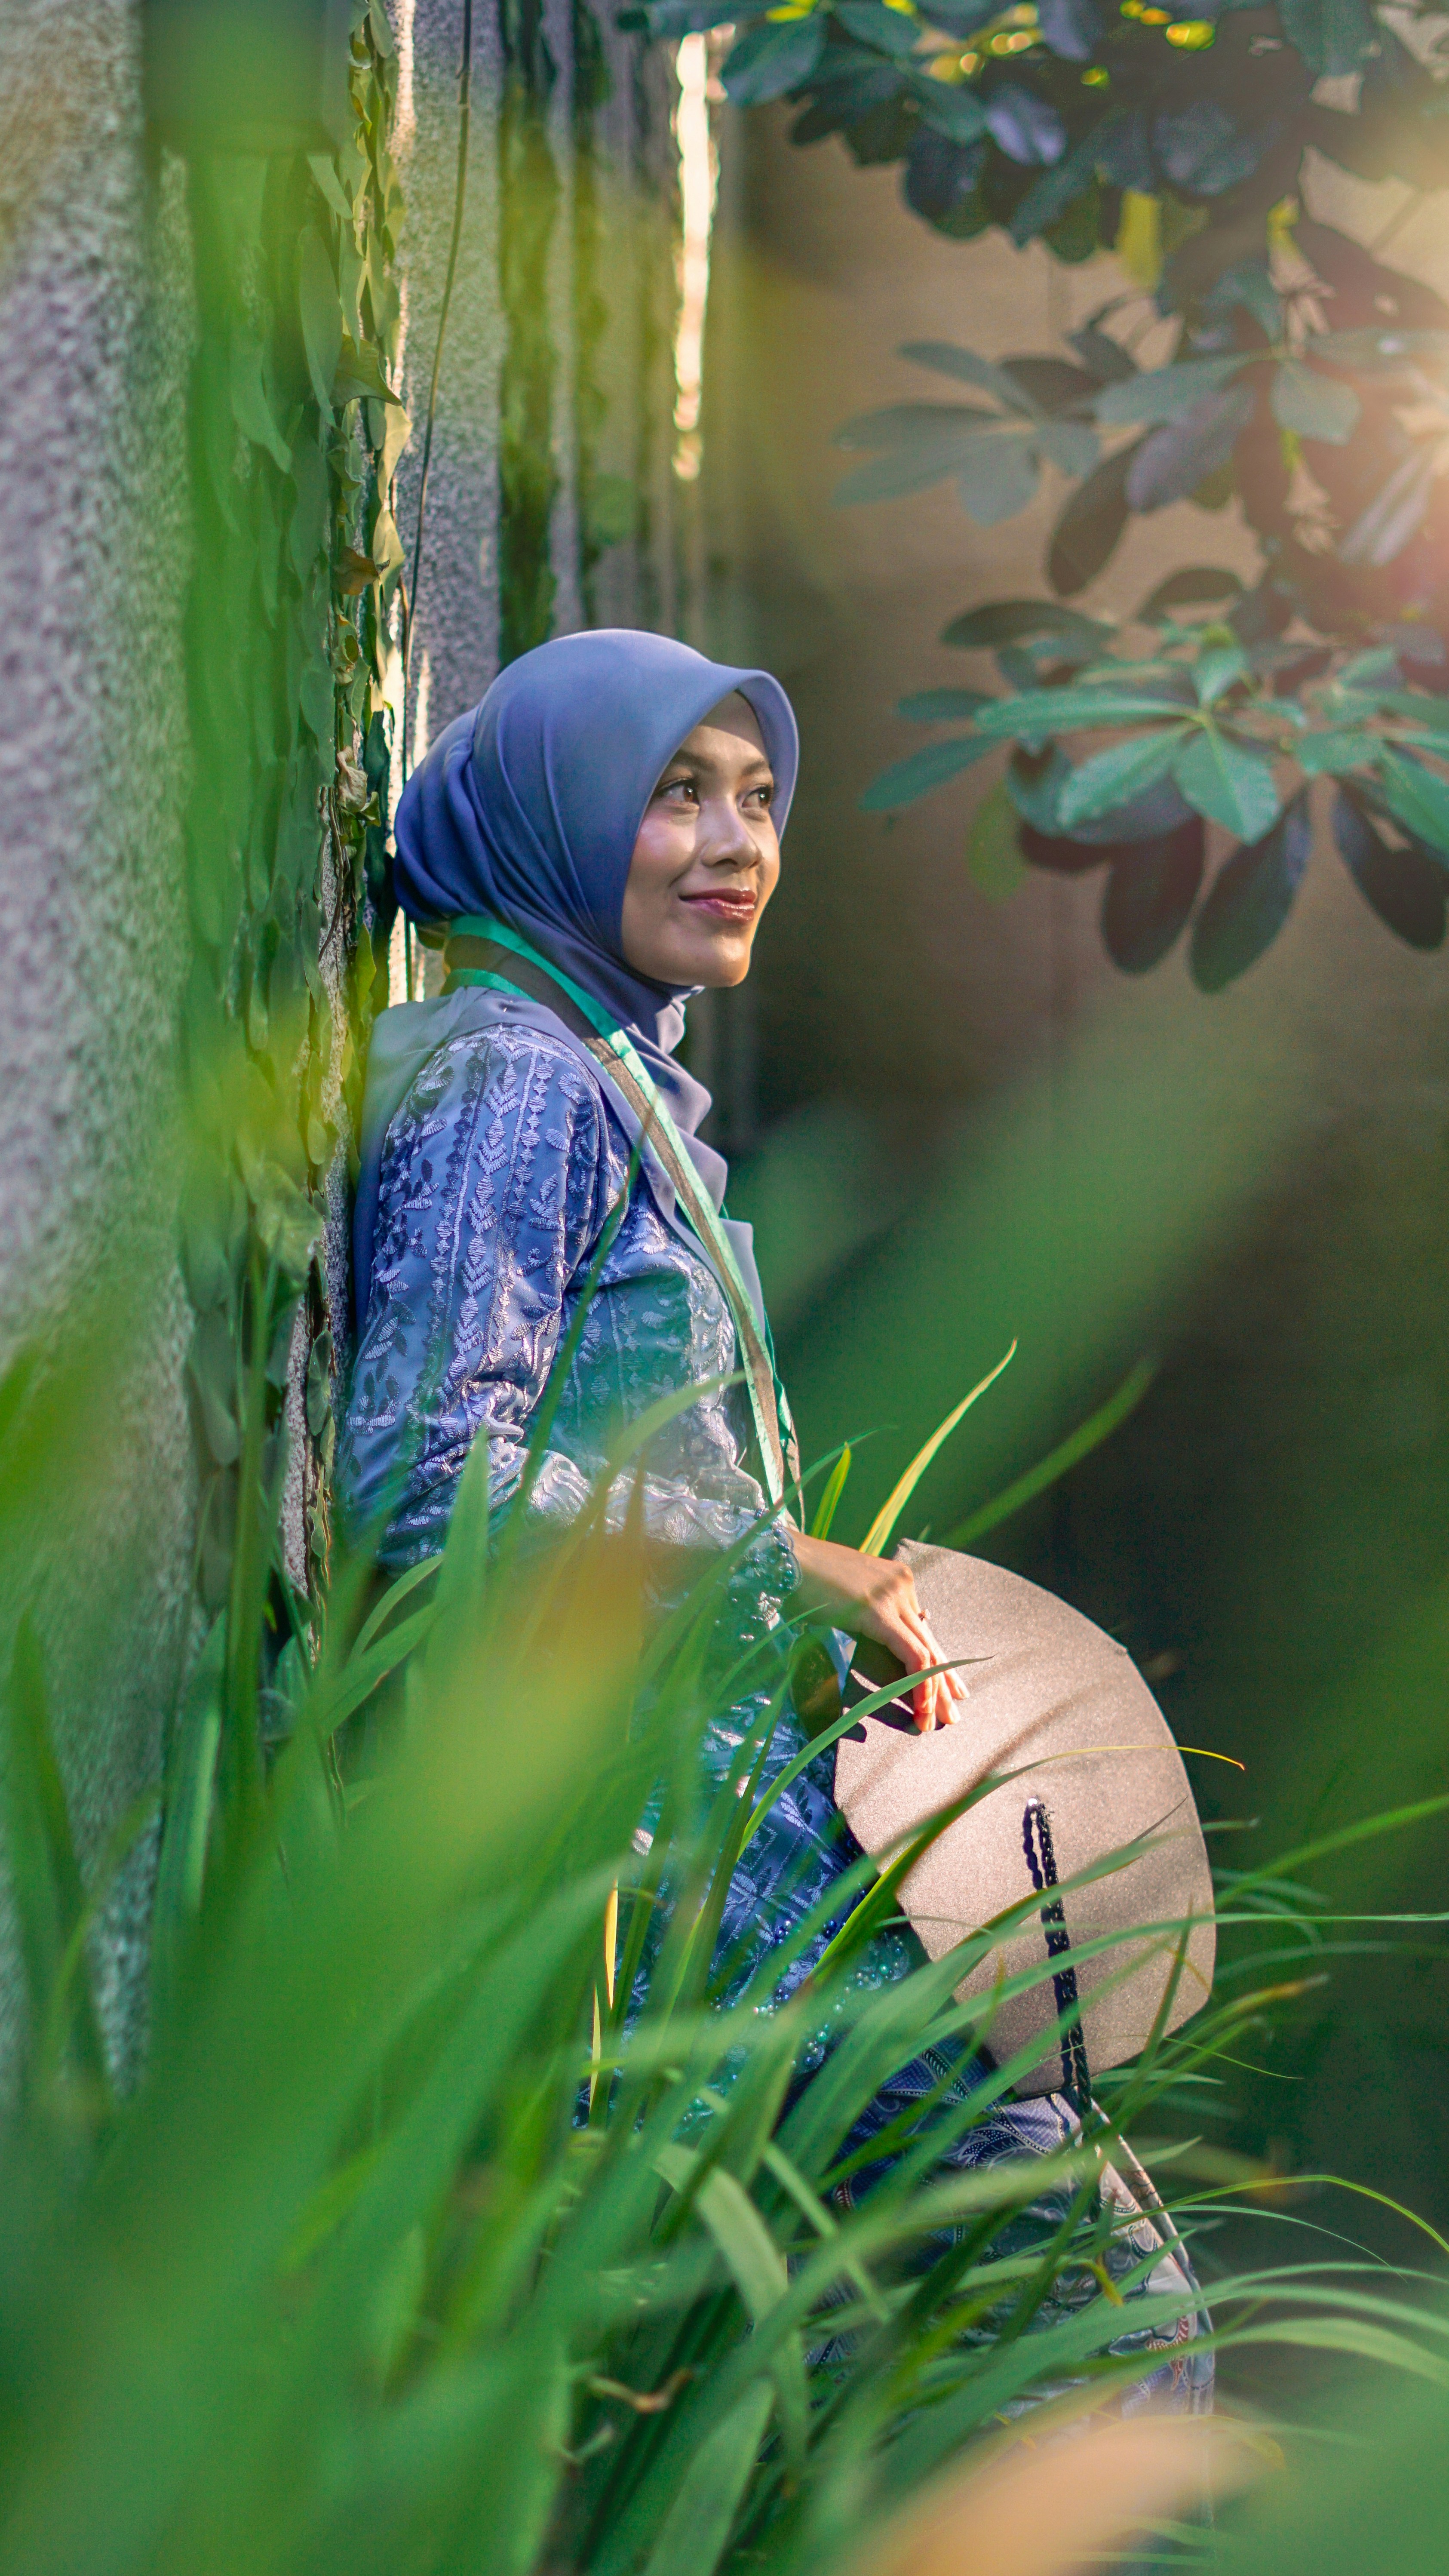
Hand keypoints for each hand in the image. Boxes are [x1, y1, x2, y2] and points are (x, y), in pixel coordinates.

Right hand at [786, 1531, 968, 1733]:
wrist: (781, 1559)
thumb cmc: (803, 1582)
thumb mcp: (847, 1604)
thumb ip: (872, 1621)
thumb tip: (894, 1650)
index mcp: (896, 1582)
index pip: (924, 1630)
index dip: (939, 1664)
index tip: (949, 1691)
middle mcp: (902, 1586)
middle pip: (931, 1641)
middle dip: (944, 1682)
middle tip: (952, 1715)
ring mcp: (893, 1595)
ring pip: (927, 1650)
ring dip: (933, 1690)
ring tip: (934, 1720)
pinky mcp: (878, 1610)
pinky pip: (911, 1652)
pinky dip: (919, 1681)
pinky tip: (921, 1704)